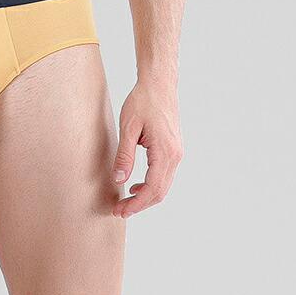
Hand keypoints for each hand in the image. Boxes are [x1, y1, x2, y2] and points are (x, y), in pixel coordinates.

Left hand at [111, 78, 182, 218]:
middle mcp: (175, 155)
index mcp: (165, 152)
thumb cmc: (143, 101)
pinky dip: (151, 184)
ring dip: (145, 196)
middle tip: (119, 210)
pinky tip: (136, 184)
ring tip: (126, 201)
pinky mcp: (173, 149)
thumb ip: (124, 155)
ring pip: (163, 185)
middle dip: (140, 204)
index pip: (152, 189)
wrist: (159, 84)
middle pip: (160, 192)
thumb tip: (119, 179)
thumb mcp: (128, 127)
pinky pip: (164, 174)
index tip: (120, 210)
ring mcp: (176, 153)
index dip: (136, 204)